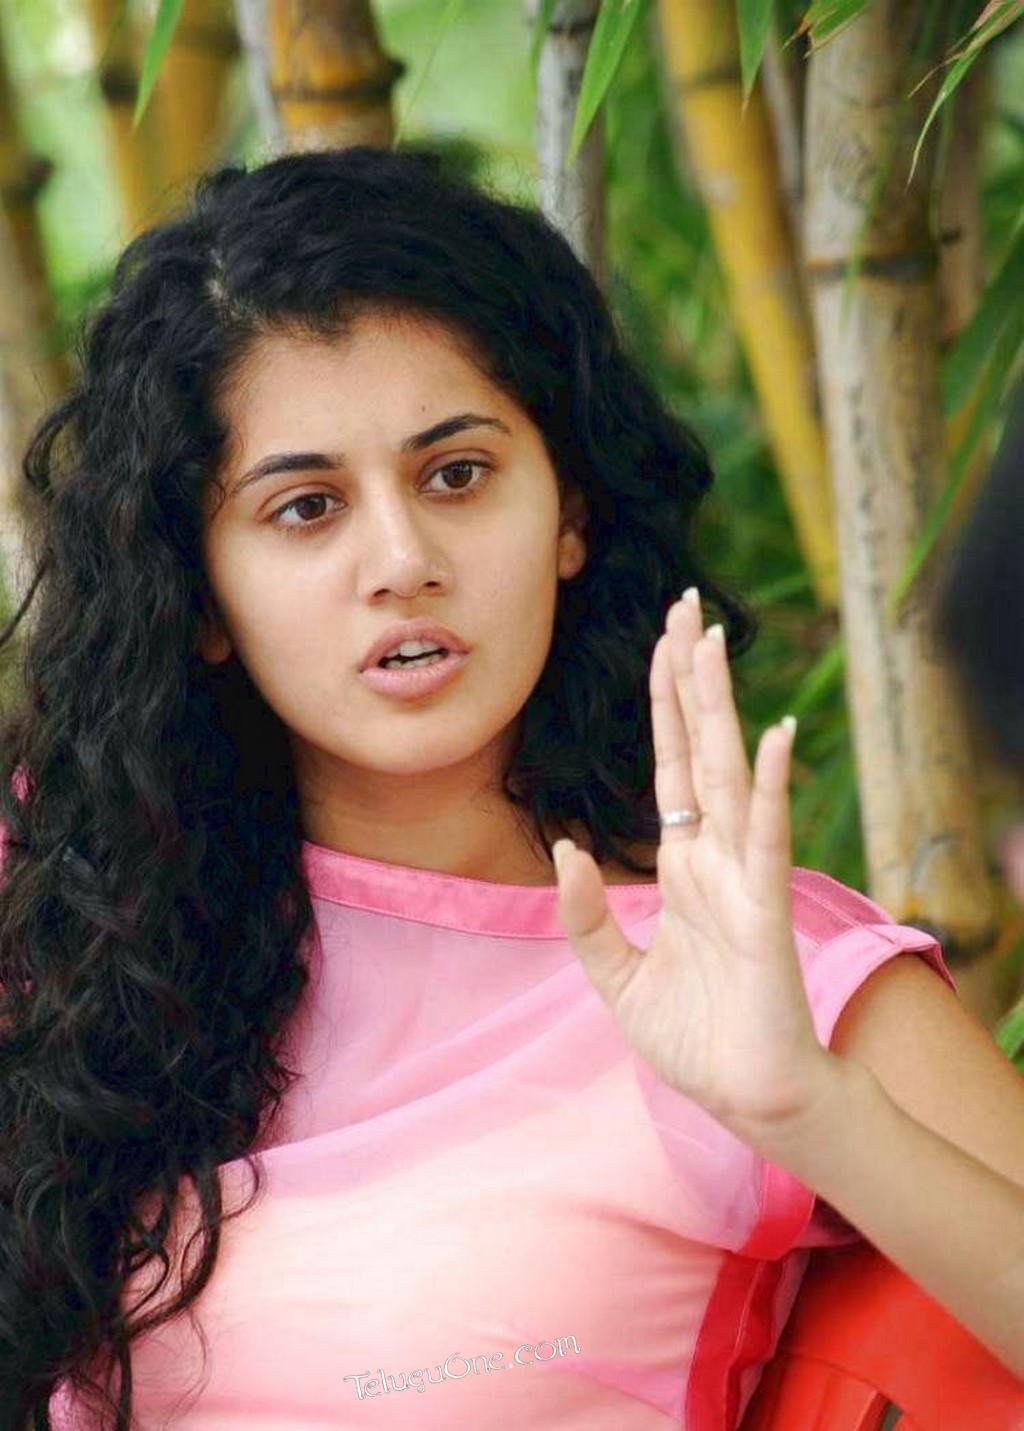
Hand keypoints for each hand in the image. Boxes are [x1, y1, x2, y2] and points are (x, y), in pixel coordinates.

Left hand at [553, 589, 834, 1154]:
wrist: (746, 1099)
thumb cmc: (695, 1038)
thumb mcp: (616, 976)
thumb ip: (587, 915)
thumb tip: (566, 847)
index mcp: (683, 866)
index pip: (671, 765)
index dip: (665, 704)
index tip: (662, 643)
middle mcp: (716, 857)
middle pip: (699, 749)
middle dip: (689, 678)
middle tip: (685, 606)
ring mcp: (742, 878)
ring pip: (729, 775)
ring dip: (720, 708)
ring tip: (711, 642)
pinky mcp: (763, 912)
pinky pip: (766, 840)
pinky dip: (772, 789)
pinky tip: (774, 738)